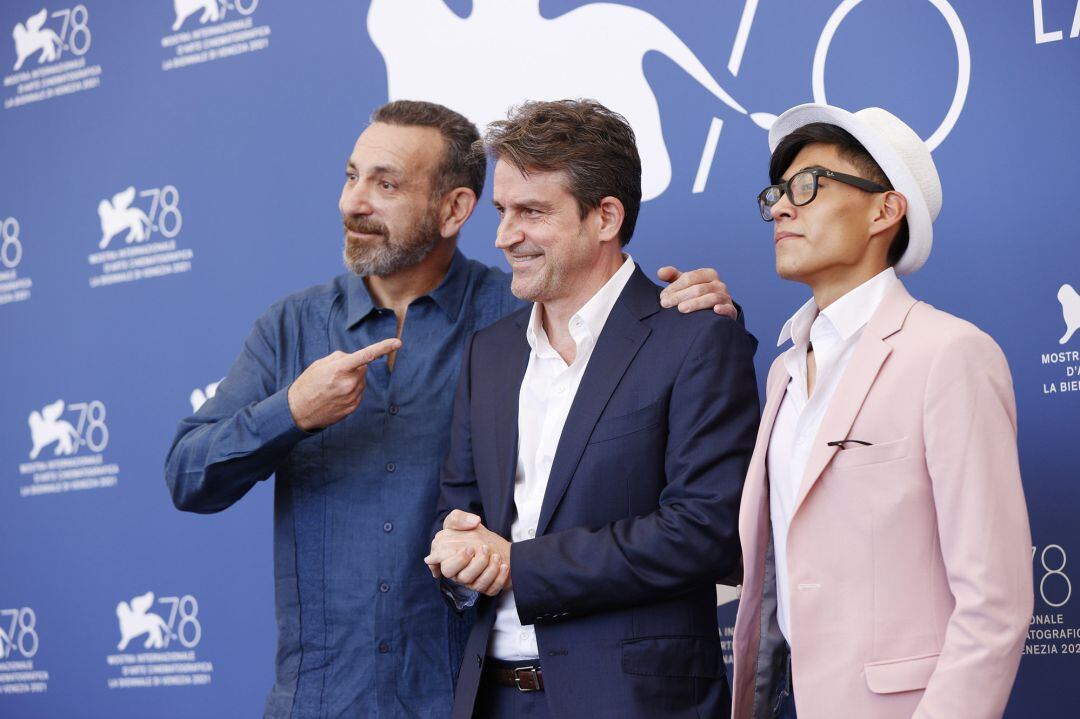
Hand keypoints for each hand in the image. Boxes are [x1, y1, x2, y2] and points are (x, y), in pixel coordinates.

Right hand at [286, 337, 400, 430]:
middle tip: (334, 375)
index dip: (383, 348)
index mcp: (339, 369)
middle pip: (363, 369)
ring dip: (352, 381)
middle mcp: (349, 383)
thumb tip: (356, 359)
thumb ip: (340, 358)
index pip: (366, 355)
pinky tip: (336, 397)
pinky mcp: (353, 408)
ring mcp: (352, 397)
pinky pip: (359, 394)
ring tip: (333, 387)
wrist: (298, 411)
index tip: (397, 343)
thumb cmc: (307, 384)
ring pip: (362, 382)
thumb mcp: (319, 365)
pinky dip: (351, 392)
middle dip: (353, 368)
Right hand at [425, 510, 511, 595]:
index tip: (470, 548)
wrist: (492, 543)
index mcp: (448, 560)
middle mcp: (459, 573)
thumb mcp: (459, 520)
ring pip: (478, 585)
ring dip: (489, 570)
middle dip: (475, 565)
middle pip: (462, 578)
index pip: (446, 567)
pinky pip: (491, 589)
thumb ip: (458, 518)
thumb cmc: (469, 533)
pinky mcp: (486, 587)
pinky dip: (499, 578)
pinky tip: (504, 566)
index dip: (458, 560)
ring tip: (496, 556)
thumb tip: (473, 522)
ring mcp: (472, 582)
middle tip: (484, 549)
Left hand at [657, 266, 735, 317]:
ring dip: (695, 303)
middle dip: (680, 296)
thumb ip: (673, 278)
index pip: (689, 278)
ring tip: (681, 309)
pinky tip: (715, 310)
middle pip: (698, 289)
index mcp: (708, 275)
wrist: (717, 311)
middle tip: (665, 304)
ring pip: (711, 298)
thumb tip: (660, 272)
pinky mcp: (731, 311)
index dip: (675, 287)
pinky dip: (723, 309)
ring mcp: (726, 297)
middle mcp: (719, 284)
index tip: (662, 297)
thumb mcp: (686, 284)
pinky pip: (728, 309)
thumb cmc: (697, 295)